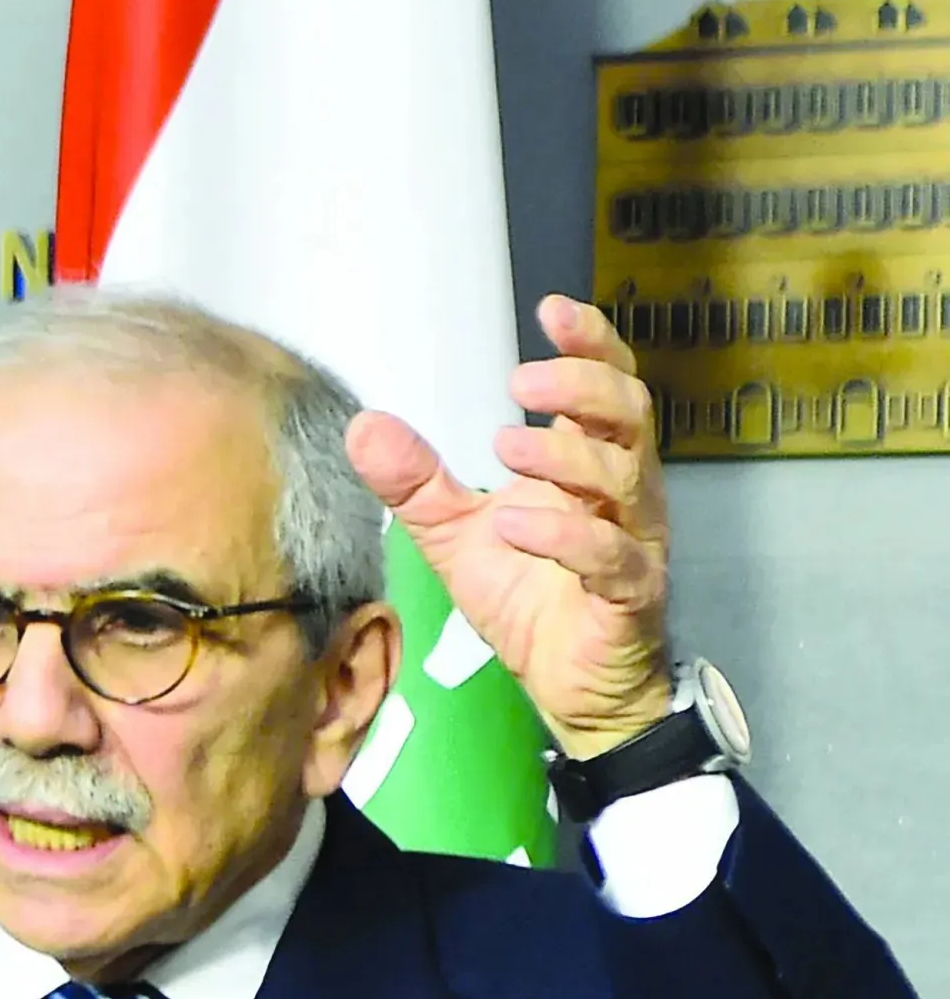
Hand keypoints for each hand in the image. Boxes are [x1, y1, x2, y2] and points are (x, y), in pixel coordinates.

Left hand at [345, 294, 672, 754]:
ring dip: (562, 455)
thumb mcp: (458, 536)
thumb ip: (418, 483)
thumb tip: (364, 426)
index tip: (549, 312)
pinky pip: (609, 556)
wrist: (570, 687)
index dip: (589, 343)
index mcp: (588, 464)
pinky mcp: (630, 595)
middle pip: (628, 414)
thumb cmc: (530, 601)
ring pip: (623, 476)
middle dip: (578, 388)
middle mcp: (623, 493)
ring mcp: (633, 541)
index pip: (608, 384)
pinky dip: (563, 536)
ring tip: (502, 449)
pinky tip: (516, 526)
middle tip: (517, 385)